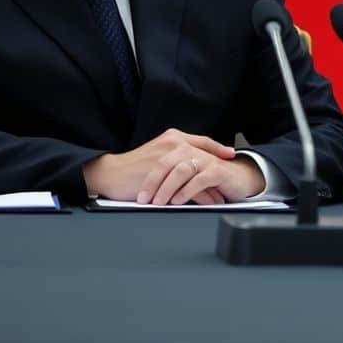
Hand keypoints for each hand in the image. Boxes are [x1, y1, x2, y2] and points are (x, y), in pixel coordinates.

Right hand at [82, 128, 261, 203]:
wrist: (111, 173)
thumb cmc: (133, 168)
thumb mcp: (157, 154)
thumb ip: (174, 155)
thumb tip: (193, 166)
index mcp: (173, 138)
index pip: (202, 141)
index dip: (218, 149)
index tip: (231, 155)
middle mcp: (173, 144)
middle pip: (204, 159)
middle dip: (218, 174)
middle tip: (229, 186)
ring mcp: (169, 158)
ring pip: (198, 175)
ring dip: (210, 190)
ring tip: (219, 200)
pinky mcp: (165, 176)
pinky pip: (188, 188)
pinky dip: (199, 198)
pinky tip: (206, 205)